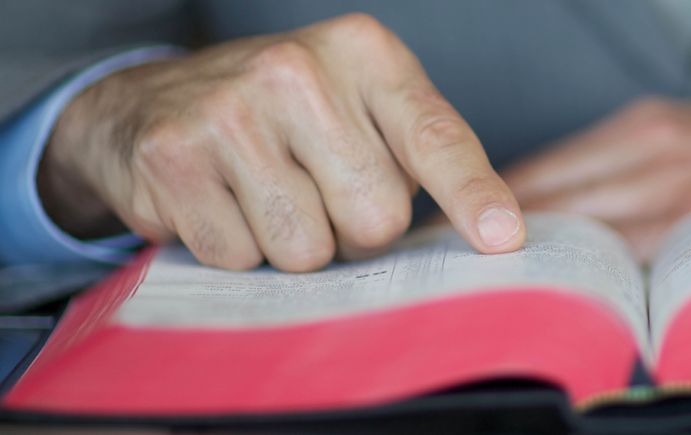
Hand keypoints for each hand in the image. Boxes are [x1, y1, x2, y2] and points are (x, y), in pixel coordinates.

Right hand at [39, 14, 524, 271]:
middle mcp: (297, 69)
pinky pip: (240, 257)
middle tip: (318, 193)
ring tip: (266, 196)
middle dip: (354, 232)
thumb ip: (421, 158)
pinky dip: (236, 250)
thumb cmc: (287, 118)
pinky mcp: (174, 156)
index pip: (434, 136)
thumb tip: (492, 237)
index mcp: (364, 53)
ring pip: (307, 250)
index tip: (503, 239)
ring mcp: (231, 109)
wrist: (155, 101)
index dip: (472, 195)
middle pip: (375, 217)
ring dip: (293, 245)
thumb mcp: (362, 108)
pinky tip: (221, 204)